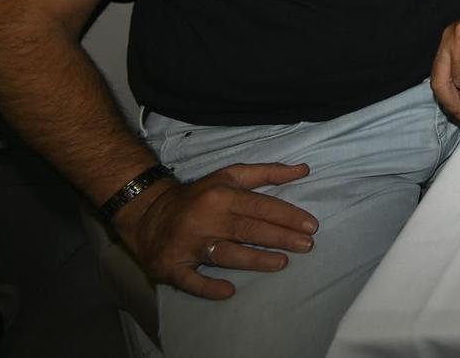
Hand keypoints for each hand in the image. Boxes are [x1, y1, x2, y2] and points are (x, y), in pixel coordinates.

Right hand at [117, 162, 316, 300]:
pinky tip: (228, 291)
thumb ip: (267, 173)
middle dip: (280, 238)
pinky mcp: (171, 266)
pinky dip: (208, 286)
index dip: (287, 216)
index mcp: (221, 196)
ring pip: (225, 254)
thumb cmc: (199, 196)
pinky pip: (190, 280)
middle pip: (248, 230)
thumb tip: (304, 170)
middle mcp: (205, 219)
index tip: (311, 226)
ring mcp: (188, 244)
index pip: (260, 206)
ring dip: (255, 260)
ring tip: (282, 263)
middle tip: (308, 245)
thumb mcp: (230, 176)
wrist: (148, 214)